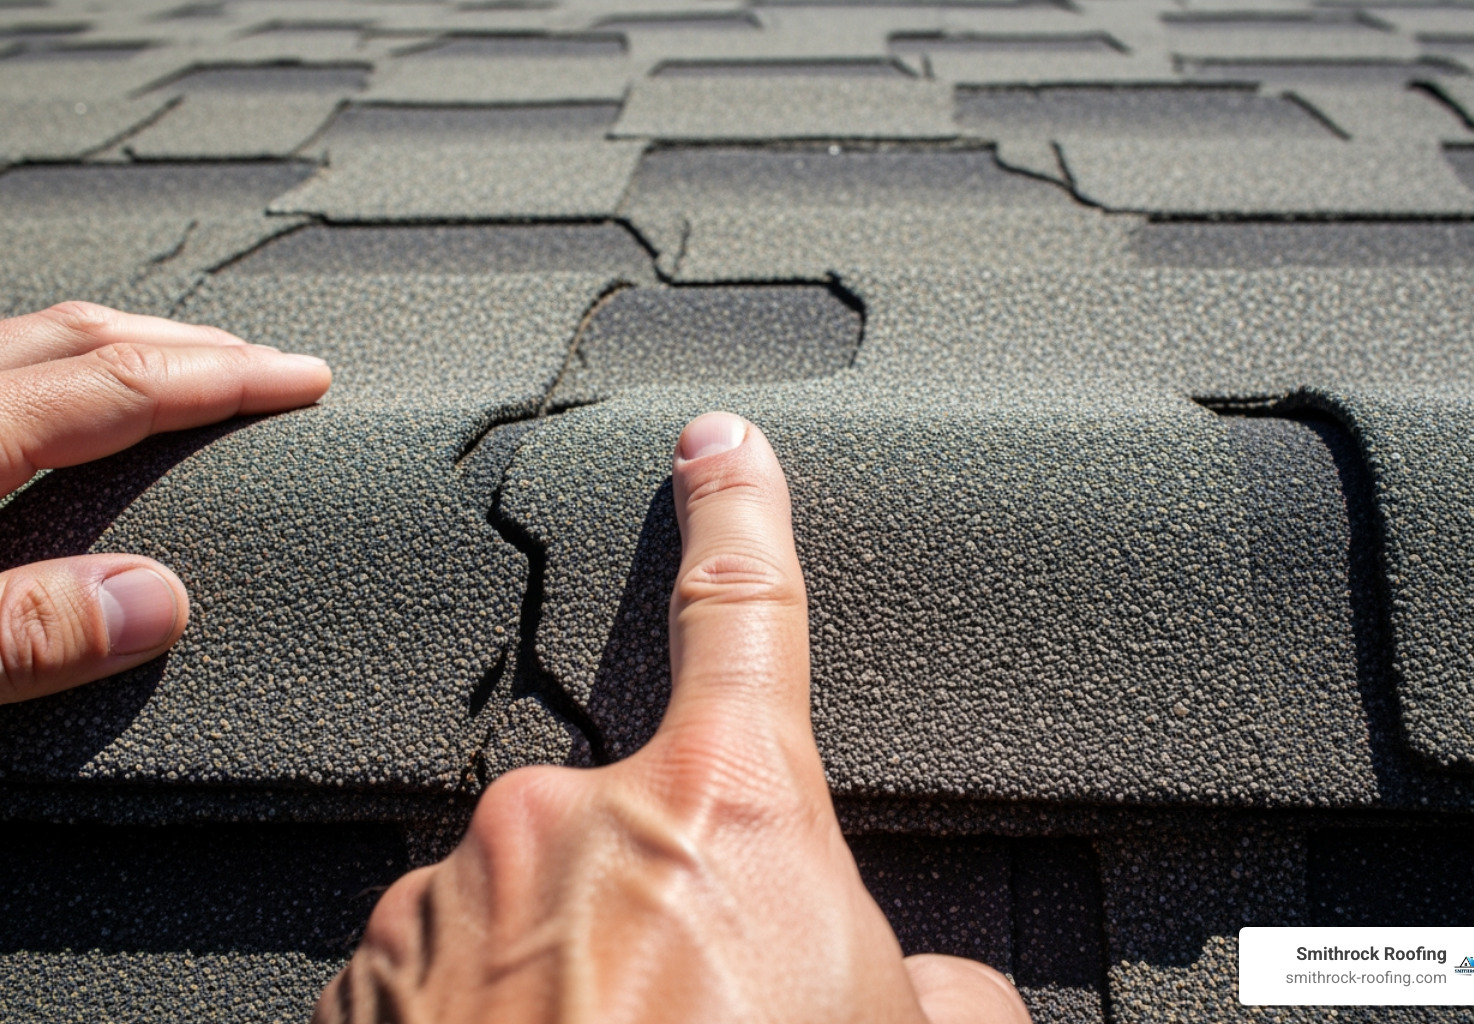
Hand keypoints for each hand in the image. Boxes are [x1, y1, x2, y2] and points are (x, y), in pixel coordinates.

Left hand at [0, 301, 330, 703]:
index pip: (116, 385)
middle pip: (75, 336)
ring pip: (23, 344)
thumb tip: (162, 602)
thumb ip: (25, 633)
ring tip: (186, 376)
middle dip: (188, 345)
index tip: (306, 381)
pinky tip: (59, 422)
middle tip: (270, 367)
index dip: (226, 379)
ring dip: (116, 352)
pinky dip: (50, 378)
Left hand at [315, 413, 1031, 1023]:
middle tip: (707, 1016)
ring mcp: (456, 898)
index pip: (744, 609)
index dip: (741, 514)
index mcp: (722, 813)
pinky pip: (451, 972)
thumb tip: (951, 993)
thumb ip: (936, 991)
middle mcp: (573, 823)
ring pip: (543, 911)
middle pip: (648, 830)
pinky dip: (493, 1021)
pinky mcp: (373, 975)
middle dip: (678, 910)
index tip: (722, 449)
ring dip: (583, 978)